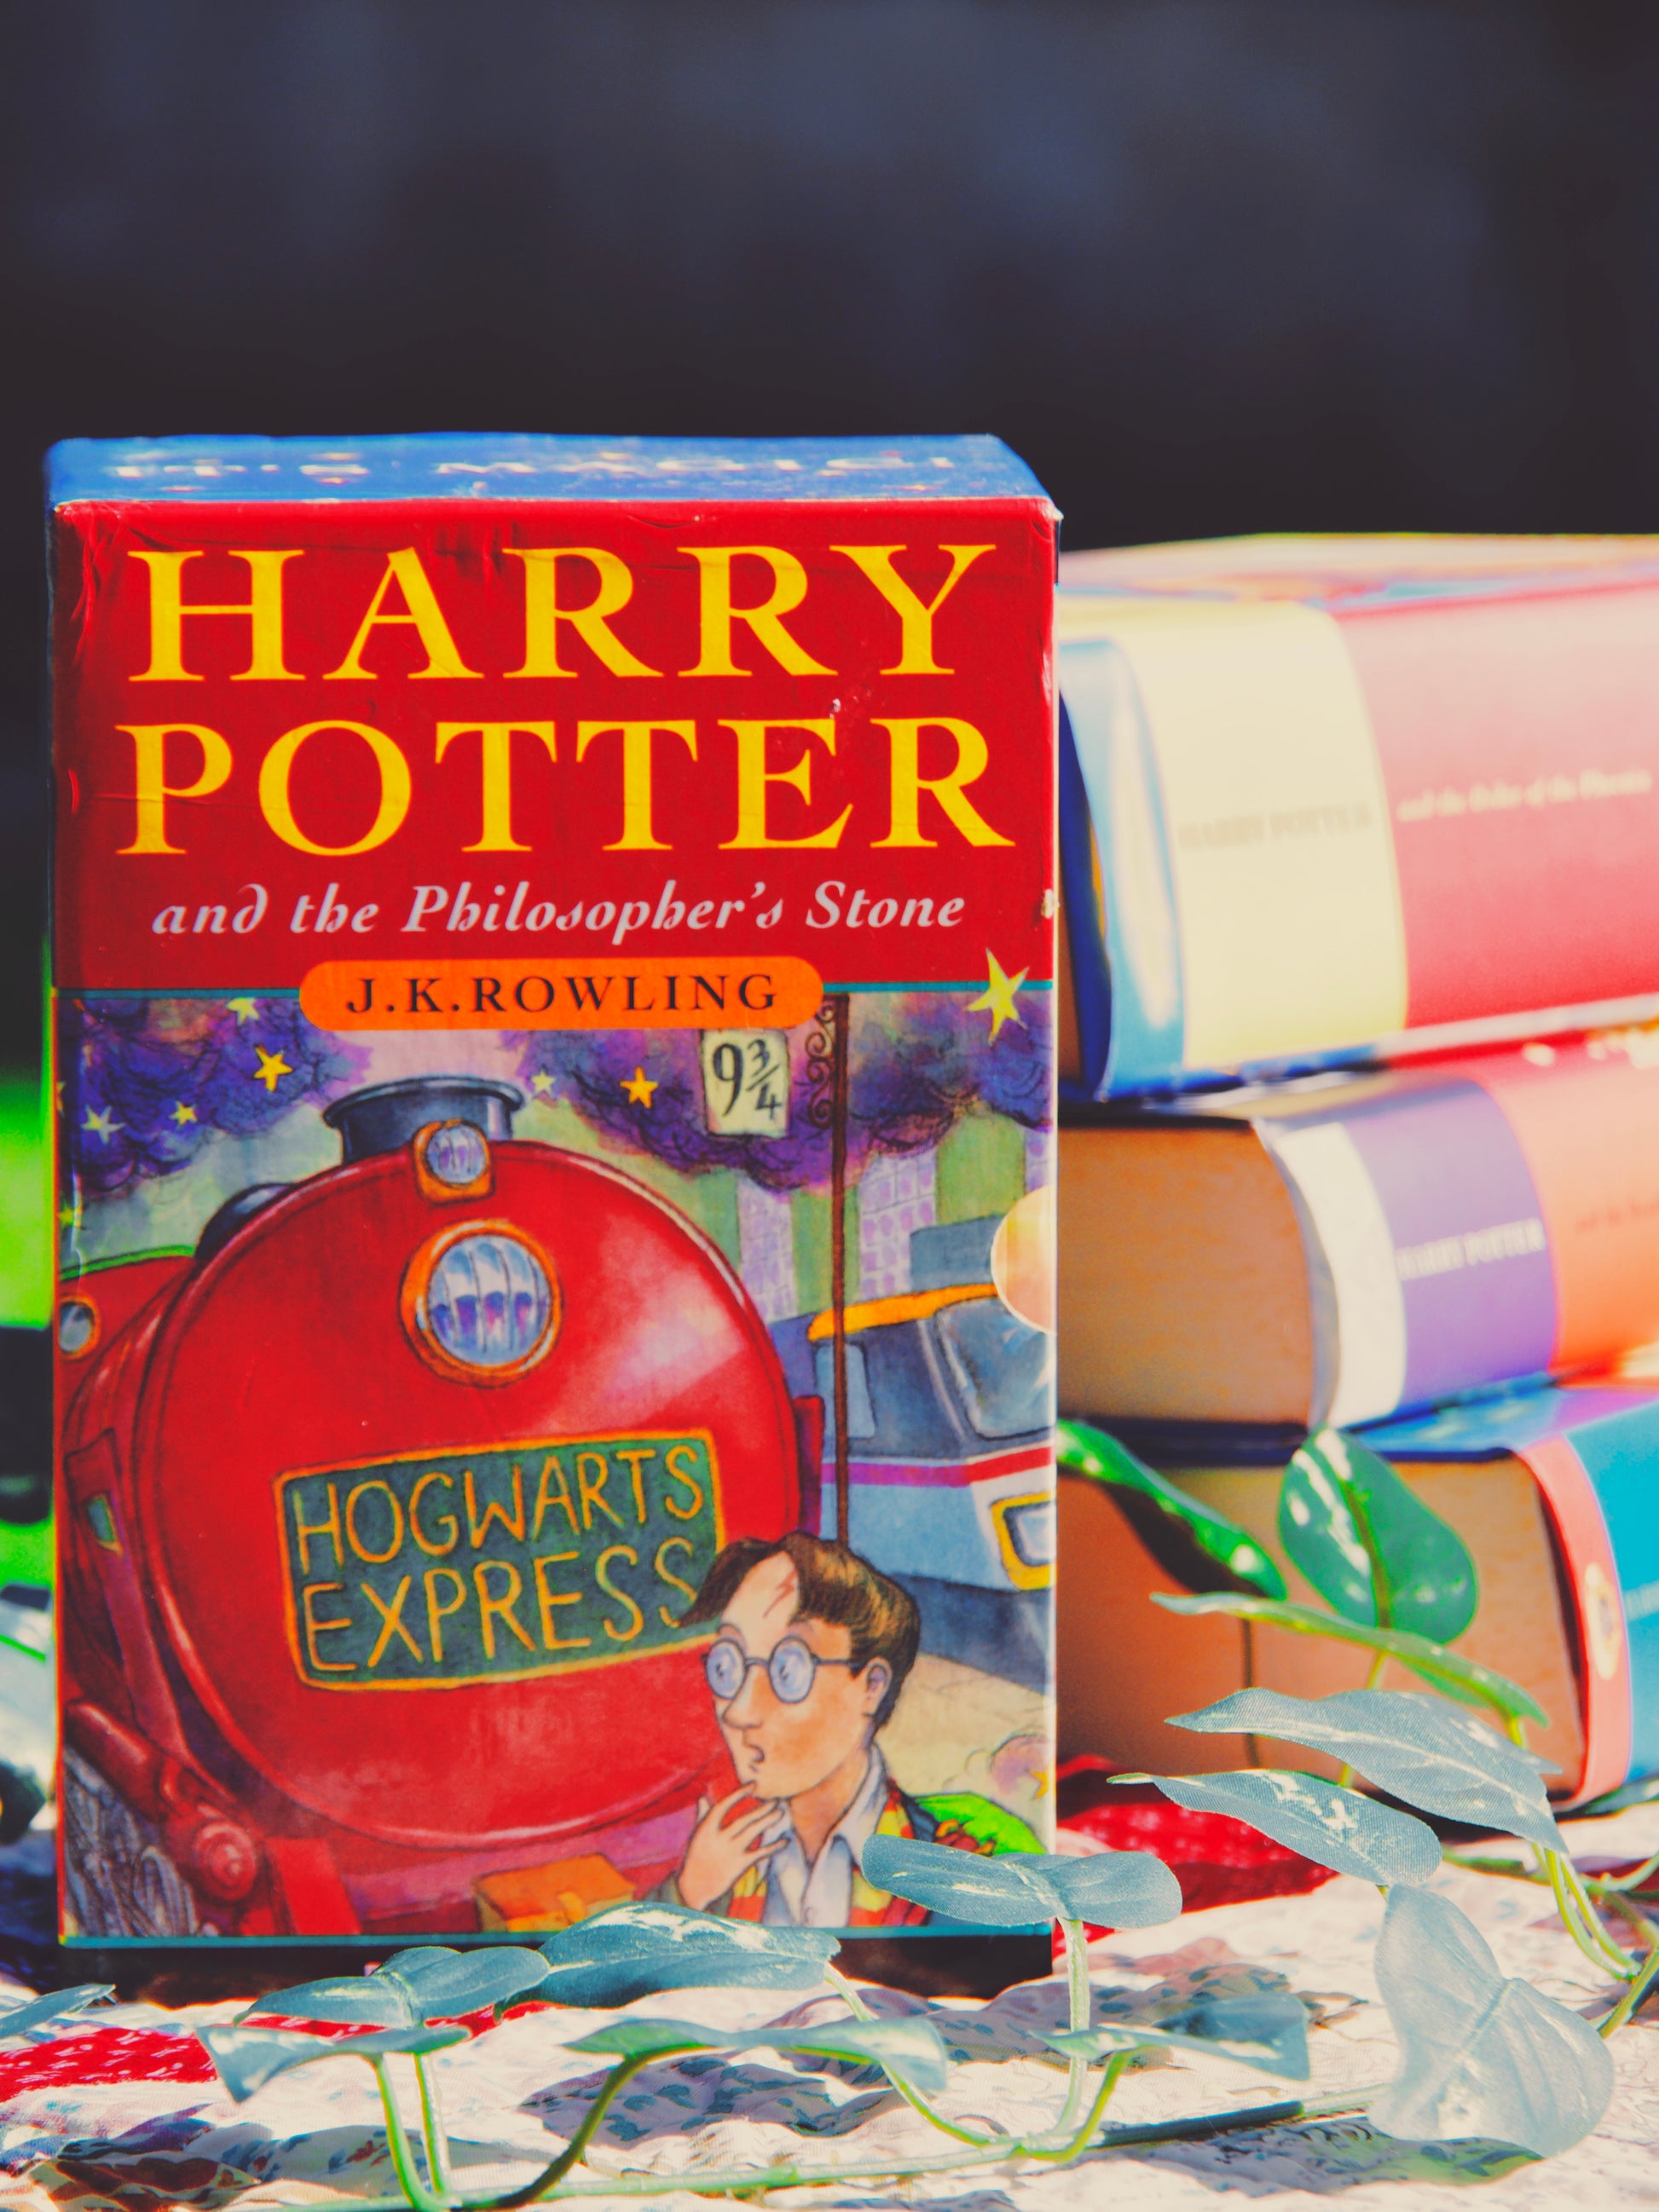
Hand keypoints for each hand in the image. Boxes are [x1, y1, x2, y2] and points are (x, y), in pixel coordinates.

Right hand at [676, 1787, 787, 1911]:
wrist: (694, 1889)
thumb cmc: (695, 1859)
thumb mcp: (696, 1837)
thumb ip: (702, 1817)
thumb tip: (702, 1798)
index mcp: (706, 1828)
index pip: (723, 1805)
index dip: (738, 1793)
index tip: (752, 1785)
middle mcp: (719, 1838)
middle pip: (744, 1819)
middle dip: (762, 1809)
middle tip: (776, 1800)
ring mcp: (730, 1852)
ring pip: (754, 1831)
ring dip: (769, 1820)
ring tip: (780, 1812)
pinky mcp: (740, 1865)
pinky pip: (761, 1853)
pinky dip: (775, 1846)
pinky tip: (785, 1841)